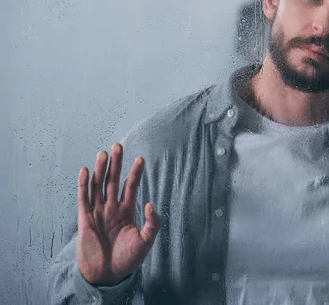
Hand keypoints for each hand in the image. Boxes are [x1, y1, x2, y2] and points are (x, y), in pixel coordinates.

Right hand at [76, 143, 161, 285]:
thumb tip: (151, 204)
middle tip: (118, 145)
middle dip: (116, 163)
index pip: (131, 187)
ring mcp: (98, 212)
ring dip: (101, 170)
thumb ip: (152, 223)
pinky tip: (86, 170)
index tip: (141, 159)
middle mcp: (112, 208)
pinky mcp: (84, 219)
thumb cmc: (127, 259)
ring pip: (98, 186)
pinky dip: (84, 184)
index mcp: (127, 211)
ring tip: (104, 153)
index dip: (135, 173)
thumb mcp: (146, 241)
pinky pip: (83, 199)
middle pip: (113, 180)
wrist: (108, 275)